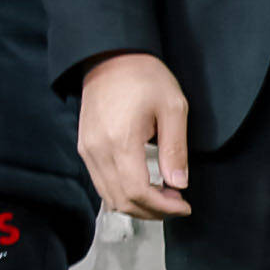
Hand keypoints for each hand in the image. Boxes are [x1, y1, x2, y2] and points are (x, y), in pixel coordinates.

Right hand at [77, 50, 194, 224]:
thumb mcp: (173, 108)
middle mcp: (98, 151)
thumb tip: (179, 184)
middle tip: (177, 203)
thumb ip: (176, 149)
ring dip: (137, 205)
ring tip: (162, 196)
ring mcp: (87, 150)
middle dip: (152, 211)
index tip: (185, 206)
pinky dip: (122, 193)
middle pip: (121, 200)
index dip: (163, 207)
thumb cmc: (145, 78)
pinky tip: (142, 186)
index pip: (137, 192)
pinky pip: (101, 183)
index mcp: (121, 141)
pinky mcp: (85, 148)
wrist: (109, 58)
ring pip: (109, 196)